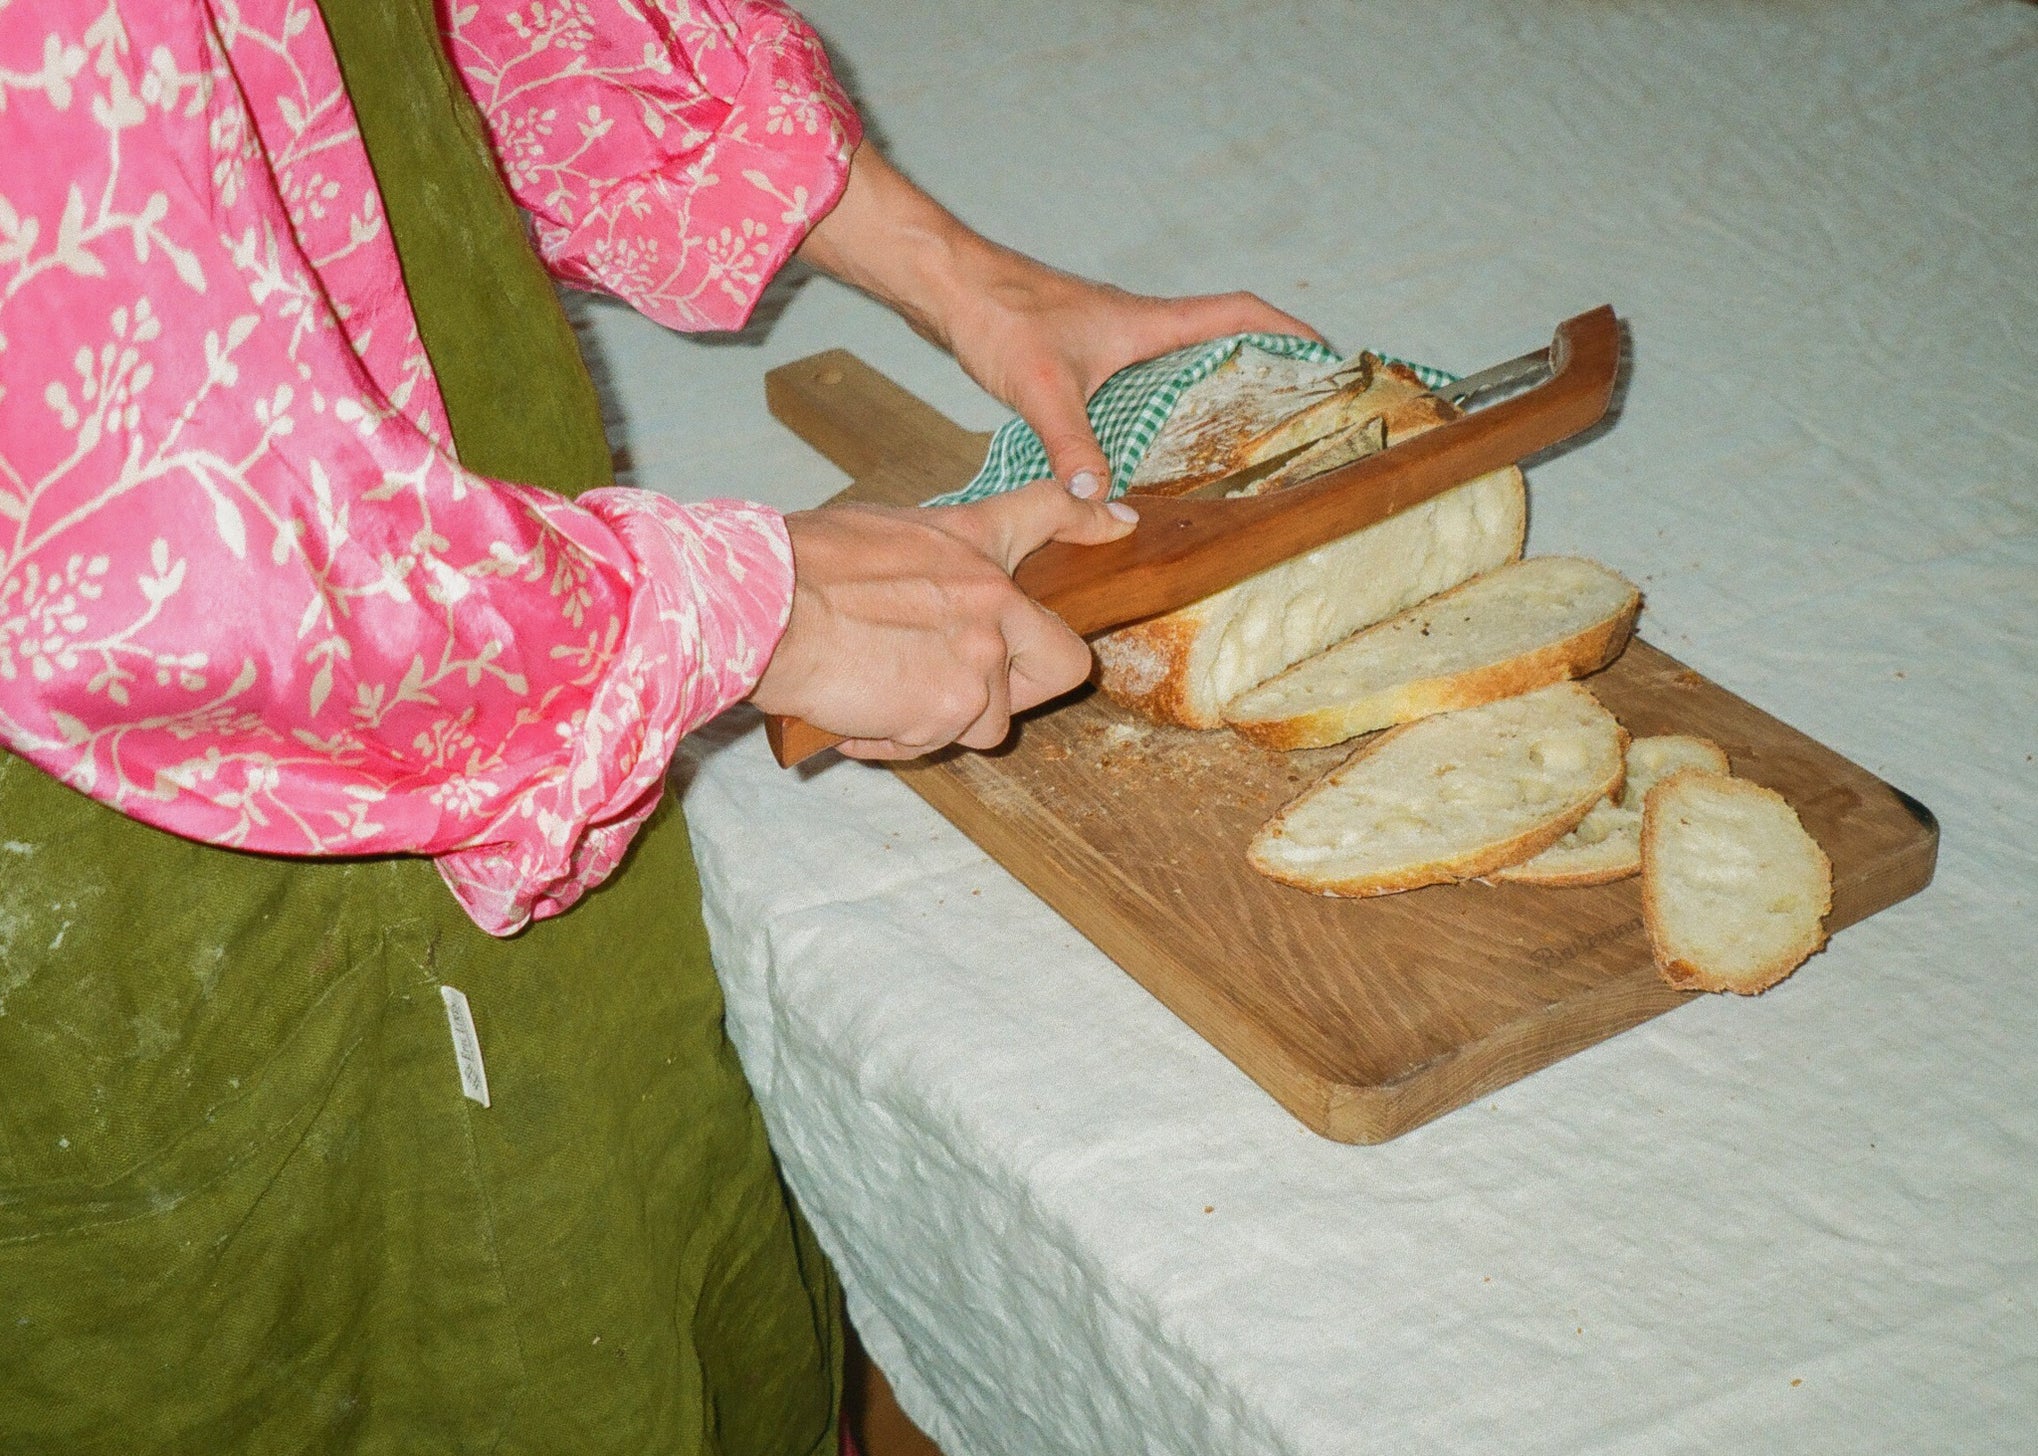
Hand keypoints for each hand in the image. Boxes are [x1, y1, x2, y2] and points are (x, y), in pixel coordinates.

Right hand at [750, 480, 1137, 758]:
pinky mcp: (953, 708)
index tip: (1118, 523)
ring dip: (937, 720)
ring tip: (878, 694)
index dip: (1091, 517)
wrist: (771, 609)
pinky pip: (933, 744)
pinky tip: (856, 716)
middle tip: (974, 690)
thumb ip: (929, 561)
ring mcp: (980, 658)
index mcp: (970, 542)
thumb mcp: (879, 532)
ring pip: (988, 720)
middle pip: (1063, 661)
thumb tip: (922, 585)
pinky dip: (894, 740)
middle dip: (1026, 688)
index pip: (1048, 511)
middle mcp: (992, 598)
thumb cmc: (800, 567)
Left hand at [798, 146, 1322, 490]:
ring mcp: (1107, 338)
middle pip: (1217, 340)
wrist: (945, 286)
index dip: (1285, 331)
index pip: (1236, 314)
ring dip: (1206, 389)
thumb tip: (1105, 504)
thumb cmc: (997, 314)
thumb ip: (1074, 447)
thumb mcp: (1043, 389)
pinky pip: (1138, 377)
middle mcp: (1135, 325)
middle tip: (1289, 410)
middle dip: (1257, 369)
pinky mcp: (1078, 352)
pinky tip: (1147, 443)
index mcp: (1146, 323)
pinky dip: (1158, 403)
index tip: (1324, 354)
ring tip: (1232, 437)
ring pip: (1175, 362)